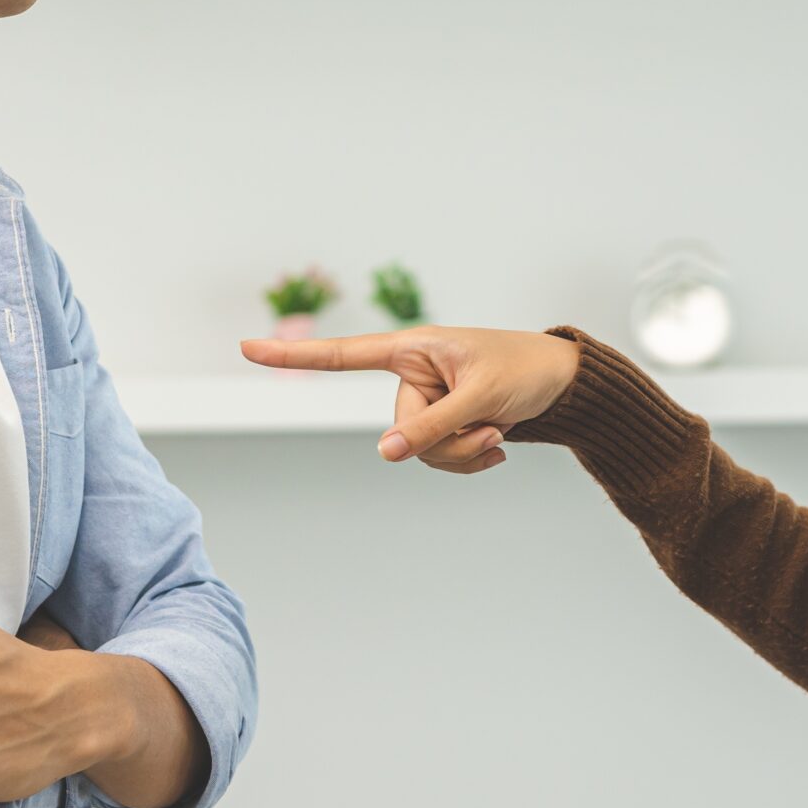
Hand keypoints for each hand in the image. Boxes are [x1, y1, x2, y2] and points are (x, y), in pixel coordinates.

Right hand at [238, 324, 580, 472]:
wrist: (560, 382)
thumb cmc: (523, 370)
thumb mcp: (481, 396)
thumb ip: (432, 426)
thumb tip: (385, 454)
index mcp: (412, 348)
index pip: (343, 355)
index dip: (294, 355)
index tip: (246, 347)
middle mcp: (412, 374)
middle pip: (399, 429)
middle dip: (446, 441)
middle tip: (491, 426)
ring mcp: (426, 402)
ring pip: (419, 452)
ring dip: (462, 453)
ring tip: (498, 430)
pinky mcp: (443, 424)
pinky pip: (439, 459)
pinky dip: (470, 460)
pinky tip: (499, 447)